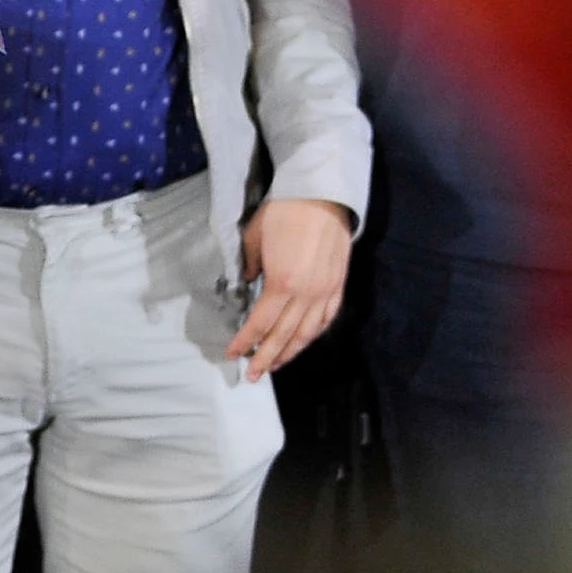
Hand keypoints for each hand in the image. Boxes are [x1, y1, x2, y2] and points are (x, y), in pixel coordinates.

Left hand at [227, 197, 351, 380]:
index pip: (259, 323)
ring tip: (276, 365)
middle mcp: (305, 294)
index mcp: (281, 284)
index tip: (233, 354)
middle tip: (253, 375)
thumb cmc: (283, 213)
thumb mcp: (254, 238)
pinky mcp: (338, 285)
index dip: (245, 342)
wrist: (322, 197)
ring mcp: (325, 292)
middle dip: (265, 357)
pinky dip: (314, 334)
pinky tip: (304, 341)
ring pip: (307, 333)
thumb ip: (250, 267)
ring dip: (290, 352)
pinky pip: (327, 318)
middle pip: (283, 336)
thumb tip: (249, 283)